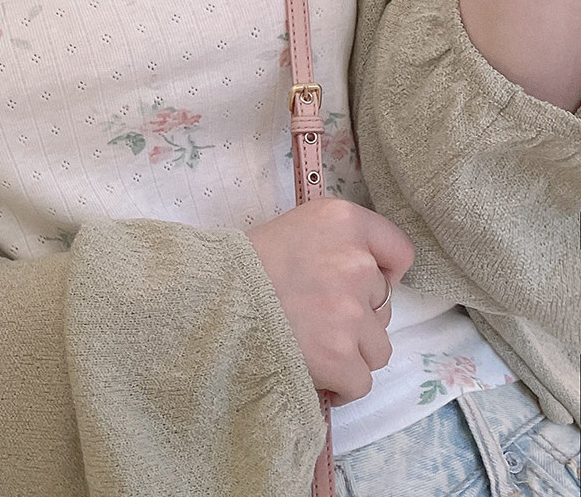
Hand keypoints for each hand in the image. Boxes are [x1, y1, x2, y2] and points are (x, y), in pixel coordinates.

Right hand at [248, 198, 413, 404]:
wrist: (208, 299)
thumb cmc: (244, 266)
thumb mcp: (294, 229)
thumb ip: (337, 246)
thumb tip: (372, 283)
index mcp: (342, 221)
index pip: (399, 251)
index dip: (383, 273)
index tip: (361, 286)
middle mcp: (355, 262)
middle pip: (383, 306)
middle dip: (357, 317)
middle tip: (314, 316)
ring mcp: (350, 311)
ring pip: (377, 348)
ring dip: (350, 352)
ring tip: (310, 345)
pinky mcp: (340, 355)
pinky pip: (361, 381)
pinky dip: (339, 385)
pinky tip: (312, 372)